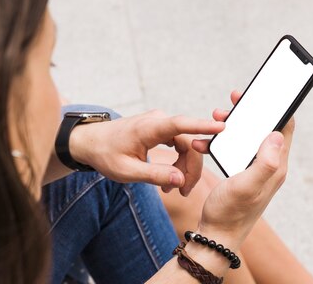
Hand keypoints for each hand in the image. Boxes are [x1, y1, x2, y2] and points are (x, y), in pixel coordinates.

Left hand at [69, 110, 224, 195]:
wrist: (90, 142)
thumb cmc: (105, 154)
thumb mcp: (126, 171)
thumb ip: (155, 175)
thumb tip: (180, 179)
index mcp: (150, 128)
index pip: (182, 125)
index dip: (203, 127)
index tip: (221, 128)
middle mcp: (158, 121)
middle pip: (189, 143)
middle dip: (190, 169)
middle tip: (184, 192)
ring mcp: (161, 124)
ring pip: (186, 145)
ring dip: (184, 168)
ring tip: (171, 189)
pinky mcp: (161, 129)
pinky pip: (179, 145)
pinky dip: (178, 162)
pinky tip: (170, 178)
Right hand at [191, 91, 294, 249]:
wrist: (215, 236)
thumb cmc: (230, 213)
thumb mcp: (247, 186)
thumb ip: (264, 161)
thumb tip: (277, 134)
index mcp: (275, 166)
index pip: (285, 128)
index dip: (276, 107)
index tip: (261, 94)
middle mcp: (269, 166)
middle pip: (265, 128)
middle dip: (250, 112)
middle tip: (233, 101)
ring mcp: (255, 169)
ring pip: (248, 137)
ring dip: (233, 125)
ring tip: (216, 117)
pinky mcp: (241, 173)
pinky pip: (234, 149)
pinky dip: (221, 142)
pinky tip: (205, 143)